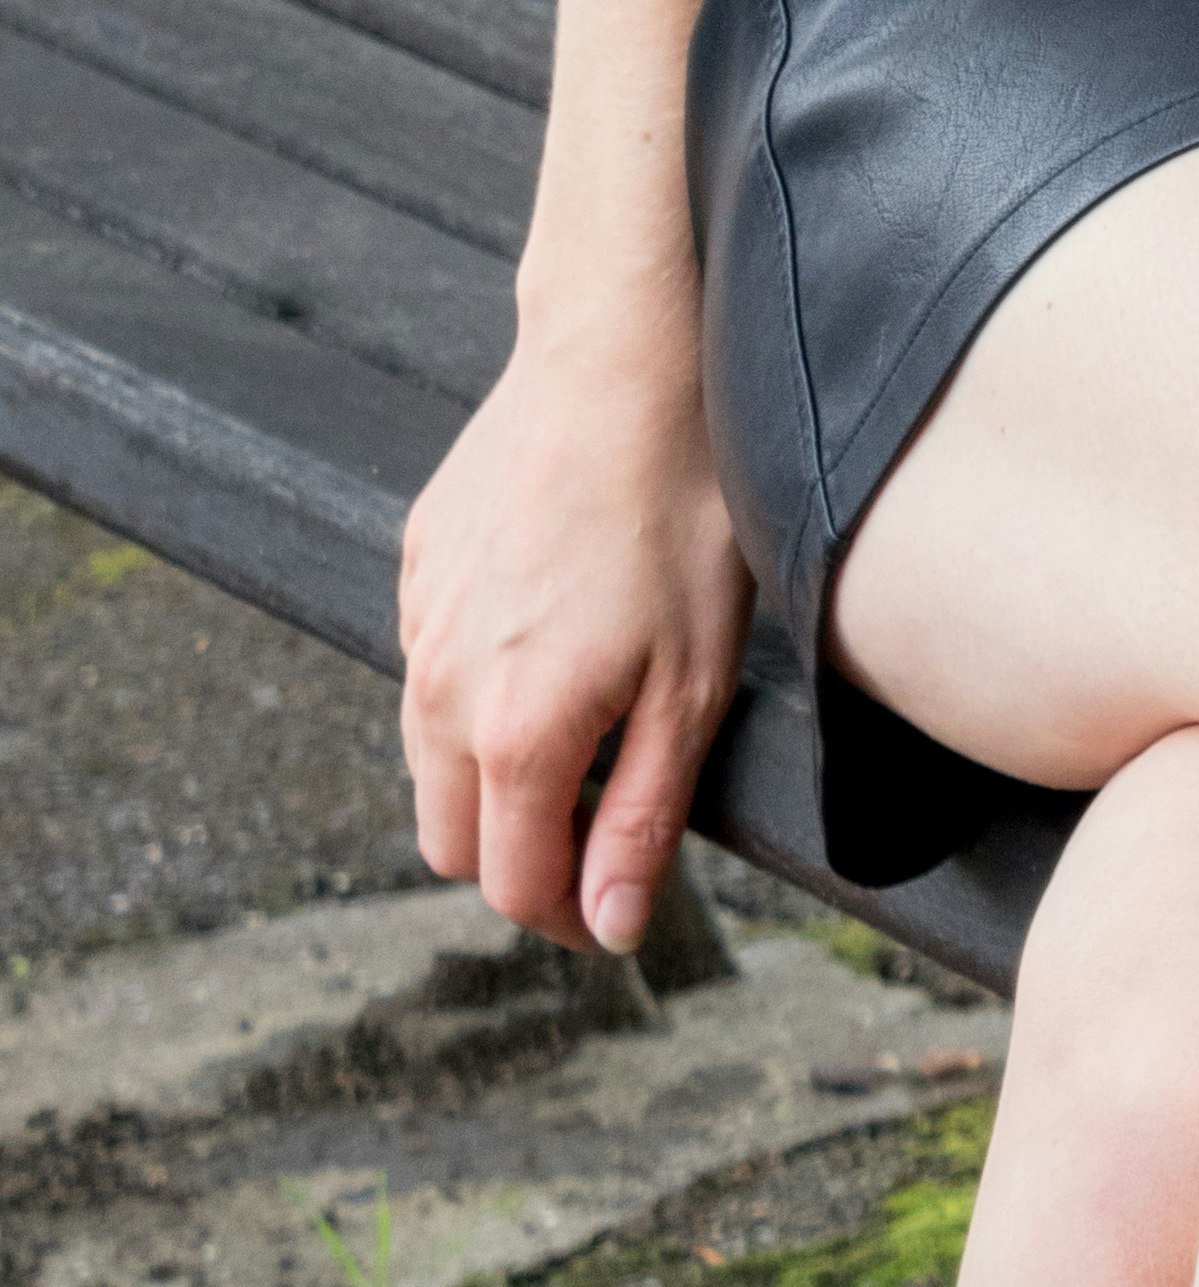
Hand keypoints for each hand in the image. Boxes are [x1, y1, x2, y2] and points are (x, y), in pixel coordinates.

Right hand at [398, 320, 751, 958]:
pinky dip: (476, 689)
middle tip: (605, 831)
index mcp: (514, 735)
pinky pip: (430, 664)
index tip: (621, 909)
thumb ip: (642, 815)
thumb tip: (613, 923)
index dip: (573, 920)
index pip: (515, 887)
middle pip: (453, 841)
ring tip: (585, 734)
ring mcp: (419, 624)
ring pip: (429, 757)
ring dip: (492, 778)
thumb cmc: (678, 514)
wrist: (621, 363)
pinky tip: (550, 637)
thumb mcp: (694, 682)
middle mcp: (441, 691)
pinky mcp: (418, 565)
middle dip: (522, 861)